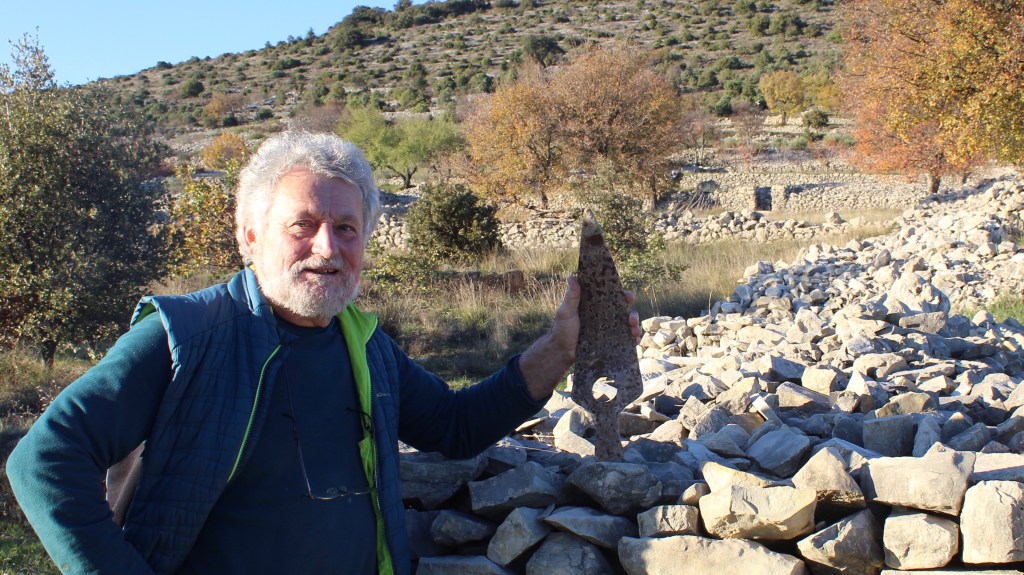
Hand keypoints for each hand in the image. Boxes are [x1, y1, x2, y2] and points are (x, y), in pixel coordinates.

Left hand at [519, 277, 640, 400]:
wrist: (562, 351)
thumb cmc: (562, 329)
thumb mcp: (566, 312)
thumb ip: (571, 297)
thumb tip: (571, 277)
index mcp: (598, 306)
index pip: (615, 297)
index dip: (625, 295)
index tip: (629, 296)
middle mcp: (607, 317)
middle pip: (626, 312)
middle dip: (633, 314)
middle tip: (631, 319)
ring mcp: (610, 330)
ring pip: (629, 326)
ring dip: (636, 327)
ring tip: (633, 331)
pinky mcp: (611, 343)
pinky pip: (627, 340)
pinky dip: (634, 340)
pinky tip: (634, 341)